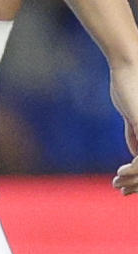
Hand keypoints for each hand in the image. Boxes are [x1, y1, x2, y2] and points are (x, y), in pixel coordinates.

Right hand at [110, 60, 137, 193]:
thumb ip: (135, 134)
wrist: (130, 64)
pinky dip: (134, 170)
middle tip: (120, 188)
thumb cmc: (131, 85)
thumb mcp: (133, 116)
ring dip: (134, 179)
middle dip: (137, 183)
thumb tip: (136, 155)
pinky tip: (121, 172)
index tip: (125, 184)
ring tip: (117, 182)